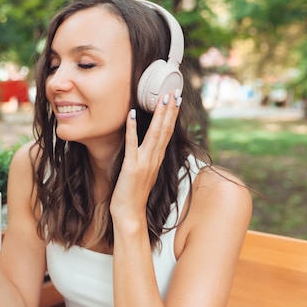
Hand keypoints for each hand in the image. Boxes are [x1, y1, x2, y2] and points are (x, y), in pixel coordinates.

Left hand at [110, 90, 181, 220]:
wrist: (129, 215)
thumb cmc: (133, 194)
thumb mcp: (143, 172)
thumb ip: (147, 158)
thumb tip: (149, 145)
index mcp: (157, 159)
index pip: (167, 132)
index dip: (172, 115)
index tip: (176, 99)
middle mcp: (154, 159)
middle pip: (165, 130)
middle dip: (170, 109)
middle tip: (174, 91)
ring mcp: (144, 162)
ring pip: (155, 134)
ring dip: (159, 115)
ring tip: (162, 98)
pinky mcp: (131, 167)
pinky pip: (132, 144)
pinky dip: (133, 129)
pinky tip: (132, 114)